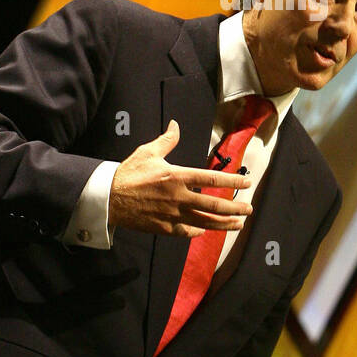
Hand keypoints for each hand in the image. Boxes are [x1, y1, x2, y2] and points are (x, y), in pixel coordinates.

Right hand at [108, 120, 252, 237]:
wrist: (108, 198)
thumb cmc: (129, 173)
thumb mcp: (148, 152)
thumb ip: (167, 140)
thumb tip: (176, 124)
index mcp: (177, 176)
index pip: (212, 178)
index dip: (232, 181)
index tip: (247, 182)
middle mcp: (179, 197)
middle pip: (214, 204)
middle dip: (235, 208)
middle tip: (248, 209)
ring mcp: (172, 214)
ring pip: (205, 221)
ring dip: (224, 224)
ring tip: (238, 224)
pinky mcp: (164, 227)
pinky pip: (187, 231)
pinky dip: (199, 231)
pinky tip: (206, 230)